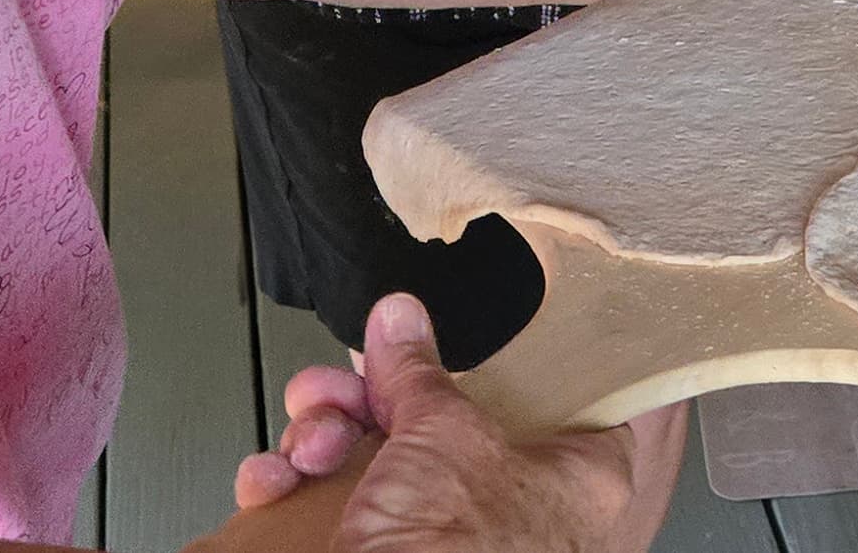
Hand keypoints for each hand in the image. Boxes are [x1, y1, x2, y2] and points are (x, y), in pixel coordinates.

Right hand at [226, 294, 677, 552]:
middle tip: (345, 387)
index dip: (524, 362)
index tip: (482, 340)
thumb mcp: (444, 432)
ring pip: (387, 466)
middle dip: (373, 398)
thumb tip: (403, 326)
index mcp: (581, 480)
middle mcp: (526, 518)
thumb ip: (421, 371)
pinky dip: (297, 491)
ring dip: (325, 439)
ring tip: (309, 441)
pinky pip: (346, 514)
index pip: (579, 401)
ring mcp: (456, 546)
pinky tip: (276, 480)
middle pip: (450, 426)